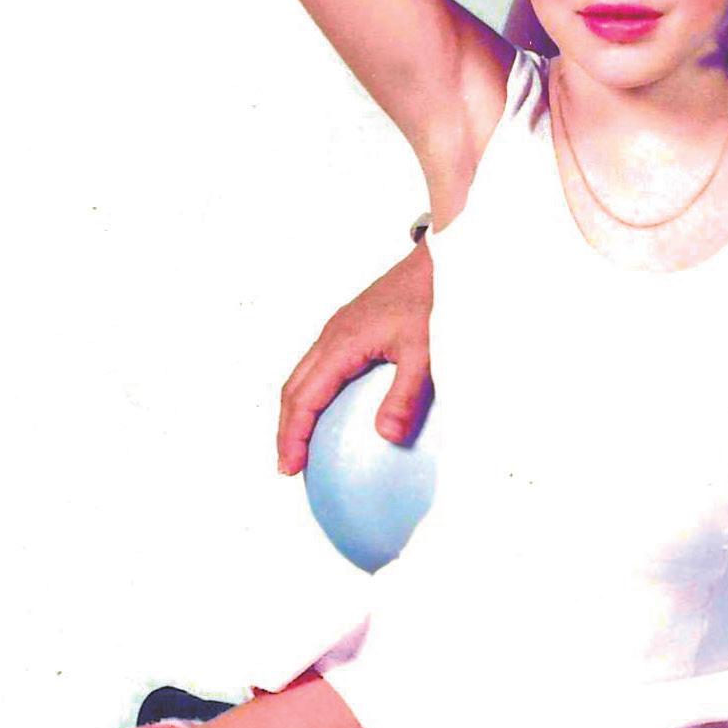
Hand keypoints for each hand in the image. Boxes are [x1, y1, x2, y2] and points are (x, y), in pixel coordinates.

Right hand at [276, 242, 433, 474]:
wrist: (440, 261)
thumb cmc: (433, 300)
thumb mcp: (425, 352)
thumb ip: (405, 394)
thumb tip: (386, 437)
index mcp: (342, 342)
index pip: (304, 397)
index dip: (293, 434)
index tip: (291, 466)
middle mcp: (332, 335)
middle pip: (294, 388)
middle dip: (287, 428)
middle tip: (290, 465)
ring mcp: (339, 329)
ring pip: (304, 375)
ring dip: (298, 410)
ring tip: (304, 444)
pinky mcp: (351, 326)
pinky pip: (321, 365)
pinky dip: (315, 393)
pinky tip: (335, 411)